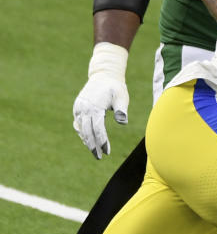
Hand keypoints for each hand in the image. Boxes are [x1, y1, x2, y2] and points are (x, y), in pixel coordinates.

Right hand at [73, 43, 129, 158]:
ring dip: (87, 141)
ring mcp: (79, 108)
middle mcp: (83, 108)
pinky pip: (78, 124)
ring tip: (95, 152)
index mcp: (94, 107)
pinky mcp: (78, 108)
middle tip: (99, 157)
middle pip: (87, 131)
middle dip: (93, 145)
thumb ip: (122, 110)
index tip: (107, 152)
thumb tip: (123, 122)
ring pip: (81, 128)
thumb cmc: (115, 88)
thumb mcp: (121, 97)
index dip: (102, 141)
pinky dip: (82, 133)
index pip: (97, 129)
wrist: (104, 76)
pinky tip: (89, 141)